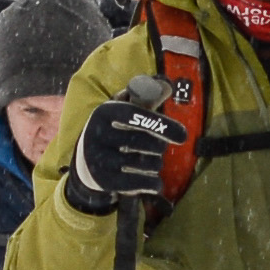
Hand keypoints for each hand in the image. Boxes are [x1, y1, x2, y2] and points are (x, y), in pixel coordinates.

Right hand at [65, 80, 178, 213]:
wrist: (86, 162)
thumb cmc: (115, 130)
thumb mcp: (125, 109)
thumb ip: (147, 97)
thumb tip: (167, 86)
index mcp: (103, 112)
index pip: (135, 115)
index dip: (160, 124)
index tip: (183, 136)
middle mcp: (96, 134)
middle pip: (147, 143)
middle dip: (159, 146)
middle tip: (155, 147)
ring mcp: (98, 160)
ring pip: (148, 164)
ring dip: (156, 164)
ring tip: (146, 161)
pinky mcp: (104, 182)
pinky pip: (143, 183)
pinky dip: (154, 183)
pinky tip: (152, 181)